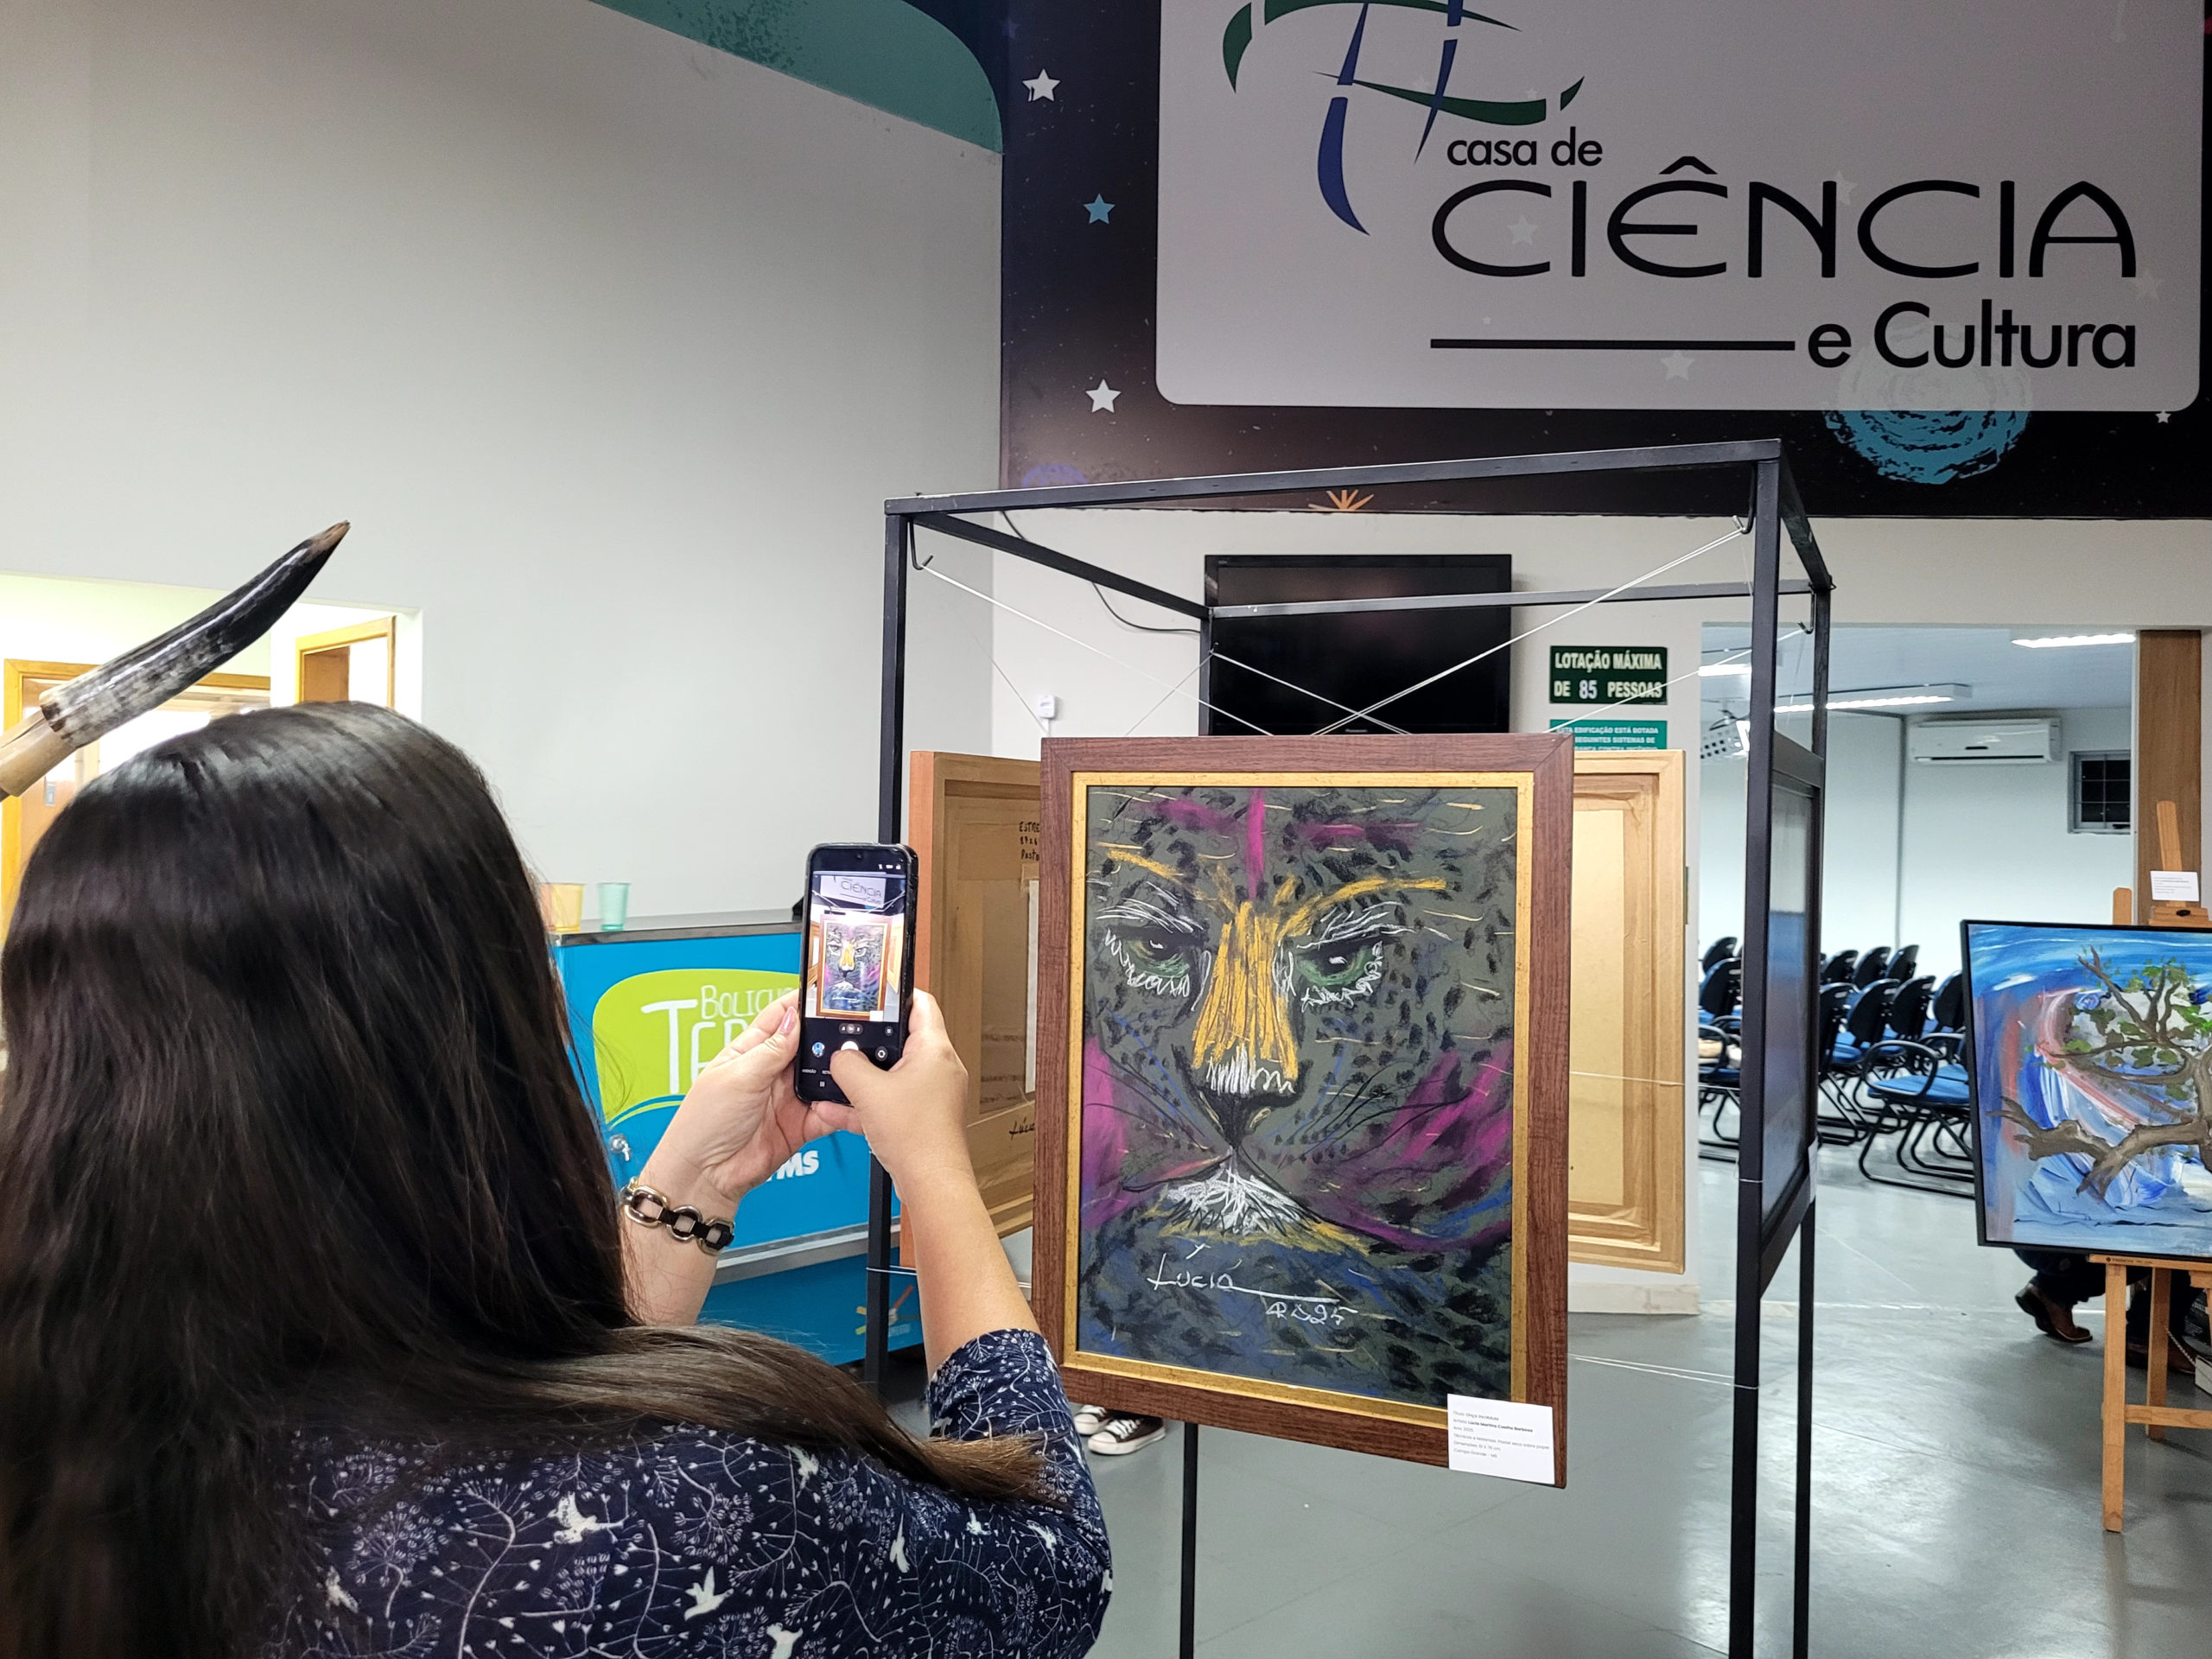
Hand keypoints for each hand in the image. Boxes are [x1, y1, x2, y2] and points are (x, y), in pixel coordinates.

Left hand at [646, 991, 838, 1210]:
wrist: (707, 1175)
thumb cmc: (705, 1122)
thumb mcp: (738, 1076)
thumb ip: (772, 1049)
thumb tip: (795, 1018)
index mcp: (752, 1050)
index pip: (782, 1017)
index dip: (804, 1003)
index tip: (829, 993)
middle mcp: (773, 1071)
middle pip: (810, 1044)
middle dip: (830, 1036)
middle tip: (854, 1028)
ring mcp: (789, 1097)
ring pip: (825, 1075)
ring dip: (839, 1071)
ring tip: (853, 1065)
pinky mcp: (803, 1124)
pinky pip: (830, 1110)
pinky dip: (841, 1106)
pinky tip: (846, 1101)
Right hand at [822, 991, 975, 1197]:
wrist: (929, 1182)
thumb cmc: (916, 1136)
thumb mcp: (868, 1091)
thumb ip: (848, 1065)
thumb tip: (840, 1057)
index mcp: (935, 1049)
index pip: (921, 1003)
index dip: (897, 992)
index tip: (874, 989)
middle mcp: (939, 1067)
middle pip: (902, 1039)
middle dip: (869, 1041)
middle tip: (846, 1034)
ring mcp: (932, 1093)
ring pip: (892, 1073)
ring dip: (863, 1077)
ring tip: (837, 1075)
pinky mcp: (921, 1115)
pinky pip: (890, 1100)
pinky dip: (867, 1103)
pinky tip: (836, 1110)